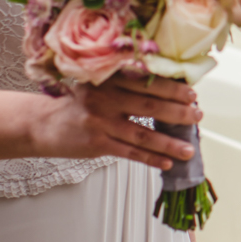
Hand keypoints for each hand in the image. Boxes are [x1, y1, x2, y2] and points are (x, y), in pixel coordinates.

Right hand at [29, 72, 201, 170]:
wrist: (43, 123)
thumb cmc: (79, 104)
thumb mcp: (98, 86)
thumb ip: (126, 86)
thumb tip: (168, 92)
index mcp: (109, 79)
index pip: (146, 83)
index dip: (172, 88)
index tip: (192, 94)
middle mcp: (105, 98)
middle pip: (149, 106)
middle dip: (178, 113)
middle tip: (197, 116)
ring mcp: (100, 122)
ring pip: (142, 134)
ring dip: (169, 143)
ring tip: (188, 149)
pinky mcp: (96, 144)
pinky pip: (130, 153)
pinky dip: (150, 158)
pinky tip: (167, 162)